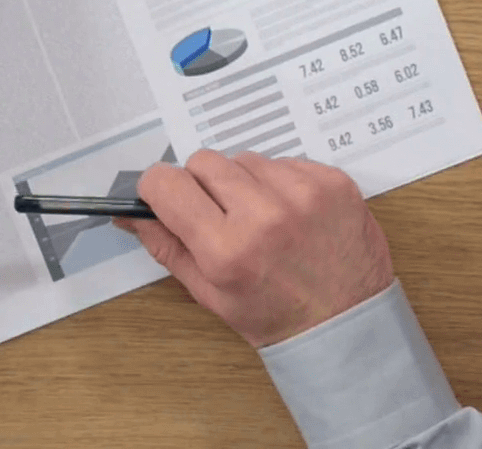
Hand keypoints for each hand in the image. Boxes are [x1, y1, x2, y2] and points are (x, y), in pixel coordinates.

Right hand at [115, 150, 392, 346]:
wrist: (351, 323)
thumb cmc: (279, 316)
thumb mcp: (210, 294)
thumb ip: (166, 246)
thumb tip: (131, 214)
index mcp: (227, 250)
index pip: (165, 183)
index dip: (160, 190)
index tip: (168, 199)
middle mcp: (265, 215)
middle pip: (203, 161)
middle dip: (203, 186)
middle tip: (222, 216)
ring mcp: (304, 194)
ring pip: (244, 159)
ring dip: (245, 182)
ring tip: (263, 218)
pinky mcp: (333, 182)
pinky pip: (285, 161)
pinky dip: (281, 183)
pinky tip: (292, 214)